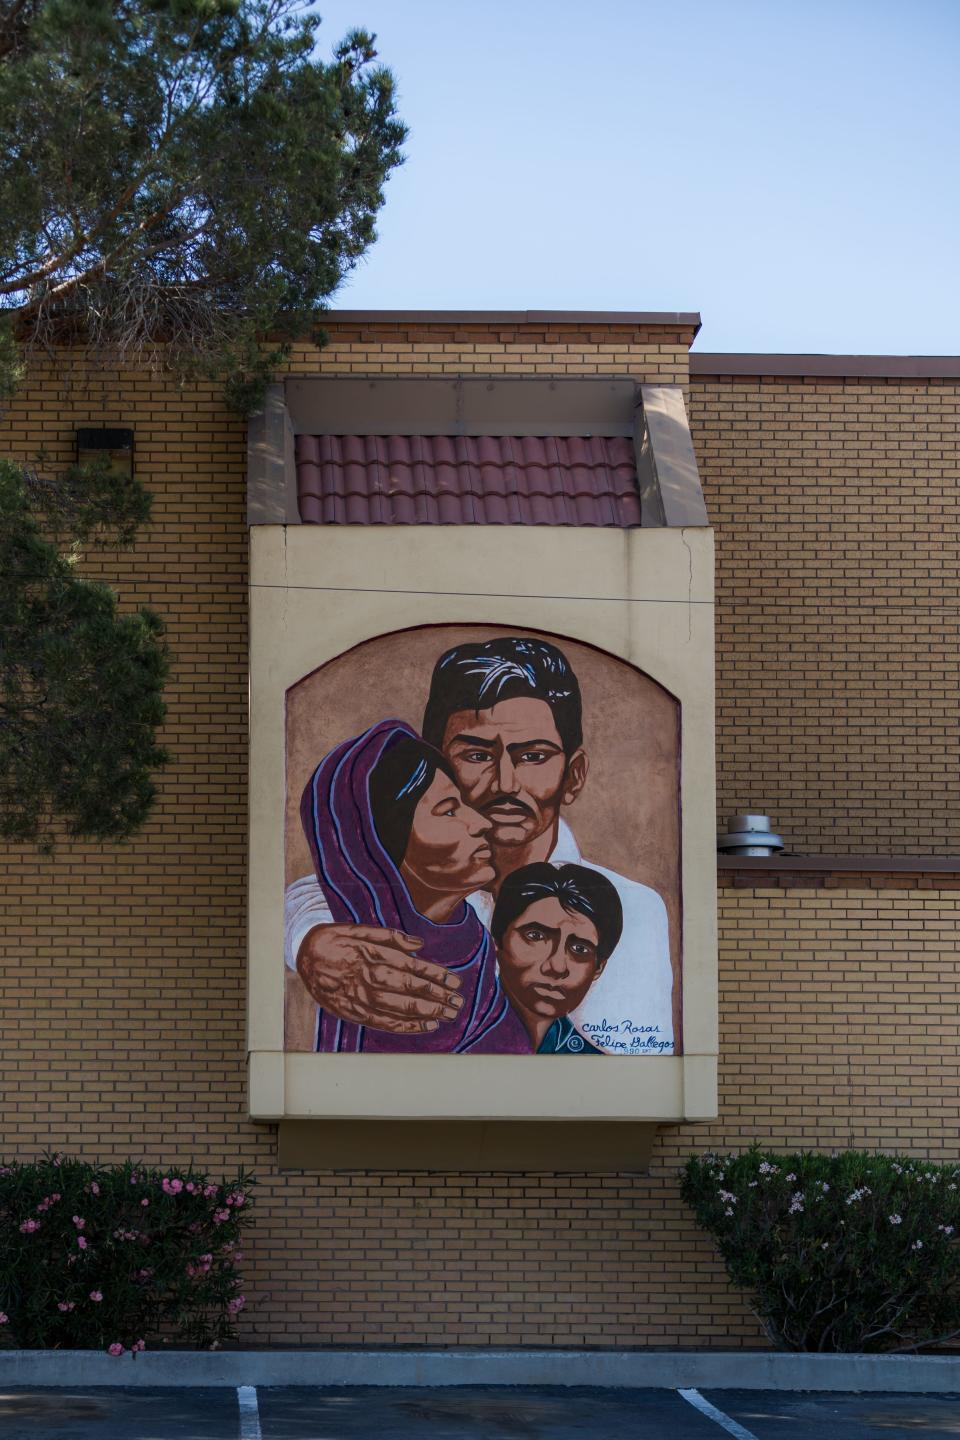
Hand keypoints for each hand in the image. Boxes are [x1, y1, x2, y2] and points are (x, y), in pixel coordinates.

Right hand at [296, 924, 463, 1033]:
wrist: (301, 955)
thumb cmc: (335, 939)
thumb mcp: (358, 928)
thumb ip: (389, 935)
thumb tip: (419, 944)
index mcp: (369, 953)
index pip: (409, 966)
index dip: (434, 974)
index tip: (455, 980)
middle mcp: (365, 976)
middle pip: (406, 988)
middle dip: (435, 996)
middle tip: (458, 1001)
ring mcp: (357, 995)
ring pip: (396, 1007)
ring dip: (424, 1012)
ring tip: (447, 1015)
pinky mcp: (351, 1011)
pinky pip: (380, 1021)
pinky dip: (403, 1026)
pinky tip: (423, 1026)